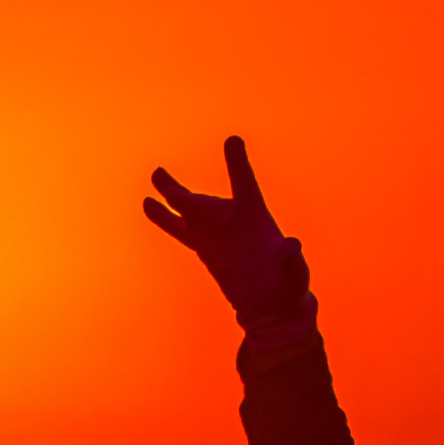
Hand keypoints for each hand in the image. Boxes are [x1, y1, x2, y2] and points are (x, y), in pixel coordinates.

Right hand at [144, 136, 318, 347]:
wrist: (273, 304)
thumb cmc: (289, 285)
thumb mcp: (295, 274)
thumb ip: (292, 259)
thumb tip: (292, 244)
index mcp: (257, 217)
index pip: (245, 185)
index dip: (238, 164)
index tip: (233, 140)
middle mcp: (233, 219)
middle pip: (206, 204)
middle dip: (188, 200)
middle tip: (164, 181)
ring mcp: (216, 232)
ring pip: (189, 209)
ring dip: (172, 194)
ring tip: (158, 175)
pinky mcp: (204, 247)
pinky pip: (180, 229)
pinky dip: (164, 218)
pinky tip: (148, 204)